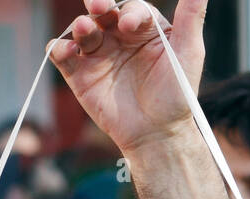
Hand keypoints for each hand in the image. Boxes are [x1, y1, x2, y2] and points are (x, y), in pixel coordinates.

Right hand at [49, 0, 207, 154]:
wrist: (158, 134)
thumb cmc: (177, 95)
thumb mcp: (189, 53)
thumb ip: (191, 18)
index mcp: (144, 29)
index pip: (132, 8)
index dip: (130, 13)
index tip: (129, 26)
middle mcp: (119, 37)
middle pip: (102, 10)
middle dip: (97, 2)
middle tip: (98, 7)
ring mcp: (98, 54)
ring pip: (81, 28)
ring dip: (80, 25)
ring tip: (85, 30)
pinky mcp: (79, 73)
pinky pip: (60, 52)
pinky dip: (58, 46)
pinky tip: (68, 50)